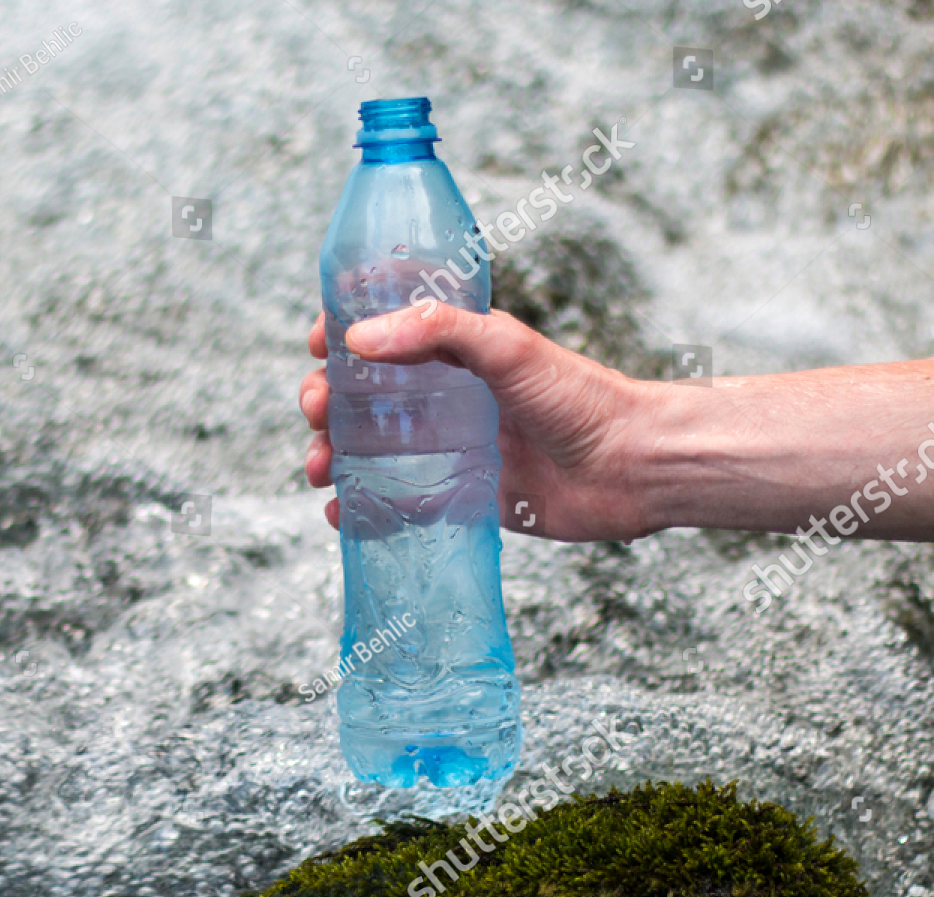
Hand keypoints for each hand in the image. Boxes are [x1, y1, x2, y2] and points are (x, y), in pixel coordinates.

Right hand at [301, 302, 656, 540]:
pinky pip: (398, 503)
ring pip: (370, 449)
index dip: (342, 334)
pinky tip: (341, 514)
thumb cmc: (581, 397)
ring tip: (319, 468)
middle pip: (363, 394)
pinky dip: (361, 509)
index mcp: (456, 350)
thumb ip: (437, 330)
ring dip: (332, 454)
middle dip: (325, 400)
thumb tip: (360, 337)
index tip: (319, 344)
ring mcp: (449, 448)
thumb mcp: (507, 346)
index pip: (383, 330)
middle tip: (316, 411)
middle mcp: (446, 397)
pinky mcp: (460, 497)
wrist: (633, 467)